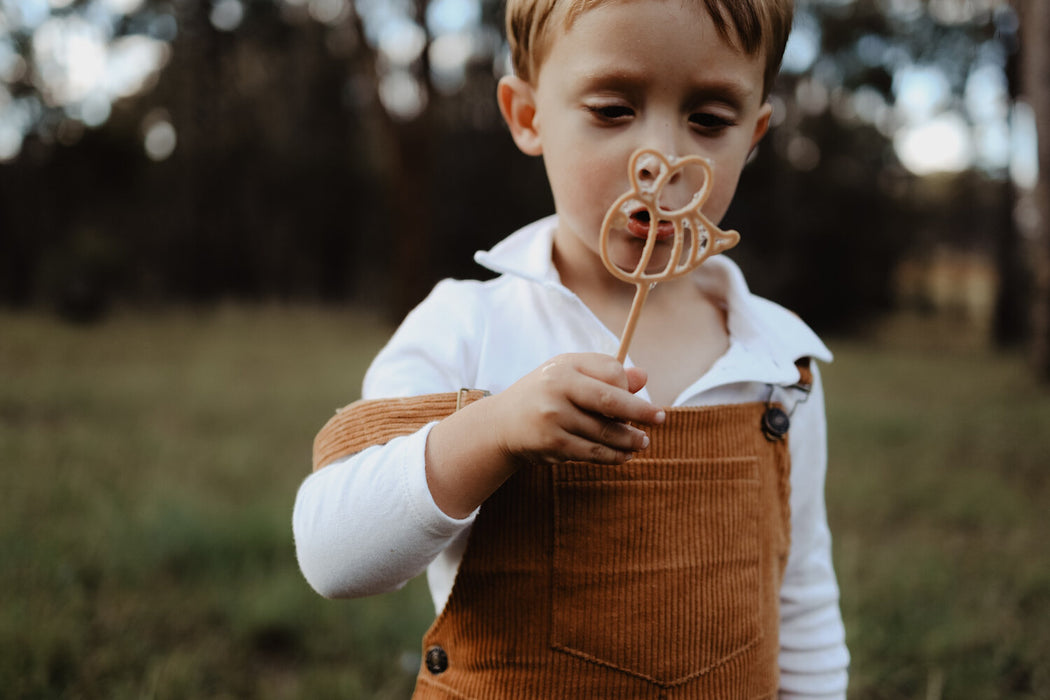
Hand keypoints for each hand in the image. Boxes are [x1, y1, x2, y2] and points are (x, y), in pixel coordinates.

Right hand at [487, 352, 664, 465]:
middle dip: (641, 413)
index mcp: (565, 366)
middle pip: (610, 402)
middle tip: (661, 419)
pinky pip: (592, 452)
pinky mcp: (552, 444)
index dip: (628, 388)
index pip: (610, 373)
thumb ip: (606, 374)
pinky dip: (612, 456)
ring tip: (642, 443)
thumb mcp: (571, 375)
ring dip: (629, 440)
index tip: (639, 400)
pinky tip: (624, 456)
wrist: (503, 423)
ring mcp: (553, 418)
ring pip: (604, 433)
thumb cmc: (546, 394)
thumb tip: (644, 377)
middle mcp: (557, 389)